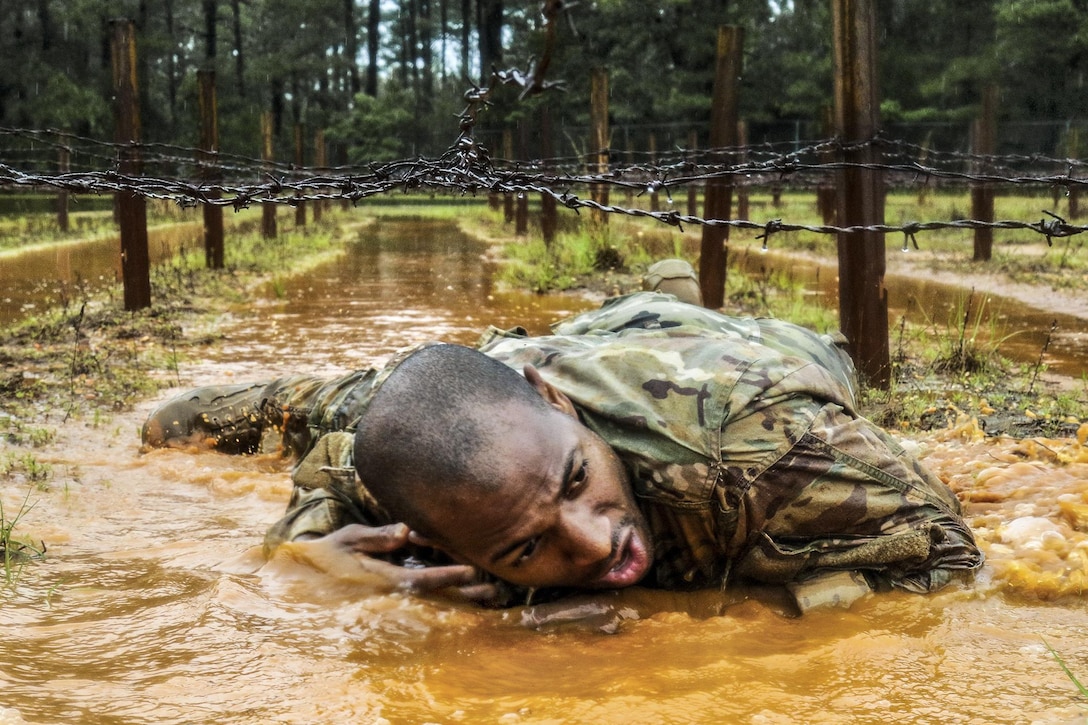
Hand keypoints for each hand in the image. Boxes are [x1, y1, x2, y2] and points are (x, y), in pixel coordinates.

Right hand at [293, 523, 498, 602]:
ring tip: (490, 597)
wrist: (303, 586)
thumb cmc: (326, 556)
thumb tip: (404, 532)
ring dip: (462, 603)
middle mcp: (391, 597)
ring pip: (434, 607)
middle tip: (495, 590)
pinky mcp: (391, 607)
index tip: (472, 570)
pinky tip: (469, 602)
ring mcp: (391, 606)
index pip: (421, 579)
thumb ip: (377, 536)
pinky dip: (448, 605)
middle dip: (465, 595)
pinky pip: (424, 608)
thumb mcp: (348, 538)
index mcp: (382, 580)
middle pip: (436, 599)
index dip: (448, 575)